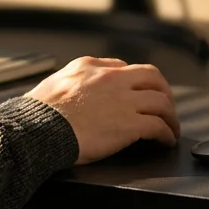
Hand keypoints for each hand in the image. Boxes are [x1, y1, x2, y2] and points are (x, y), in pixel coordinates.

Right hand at [27, 56, 180, 164]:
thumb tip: (75, 88)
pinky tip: (166, 141)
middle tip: (165, 106)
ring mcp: (122, 100)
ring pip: (162, 101)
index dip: (135, 82)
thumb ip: (71, 80)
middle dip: (163, 92)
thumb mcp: (53, 83)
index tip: (138, 94)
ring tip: (171, 127)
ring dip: (170, 116)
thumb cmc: (38, 113)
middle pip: (152, 77)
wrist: (38, 130)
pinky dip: (167, 134)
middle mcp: (111, 78)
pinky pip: (158, 126)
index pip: (123, 67)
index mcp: (90, 66)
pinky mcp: (129, 124)